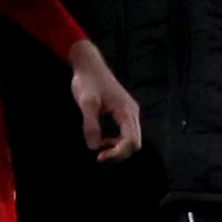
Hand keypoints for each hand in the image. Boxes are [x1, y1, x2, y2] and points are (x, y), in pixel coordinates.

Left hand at [67, 40, 140, 162]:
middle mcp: (132, 112)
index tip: (99, 156)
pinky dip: (116, 141)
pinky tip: (102, 139)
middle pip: (135, 143)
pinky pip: (126, 133)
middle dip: (118, 153)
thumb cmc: (87, 81)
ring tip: (99, 145)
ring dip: (117, 148)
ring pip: (131, 140)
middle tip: (99, 156)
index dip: (117, 153)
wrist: (89, 65)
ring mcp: (129, 112)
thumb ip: (90, 125)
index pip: (131, 141)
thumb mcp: (86, 103)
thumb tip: (94, 146)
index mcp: (126, 111)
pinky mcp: (123, 112)